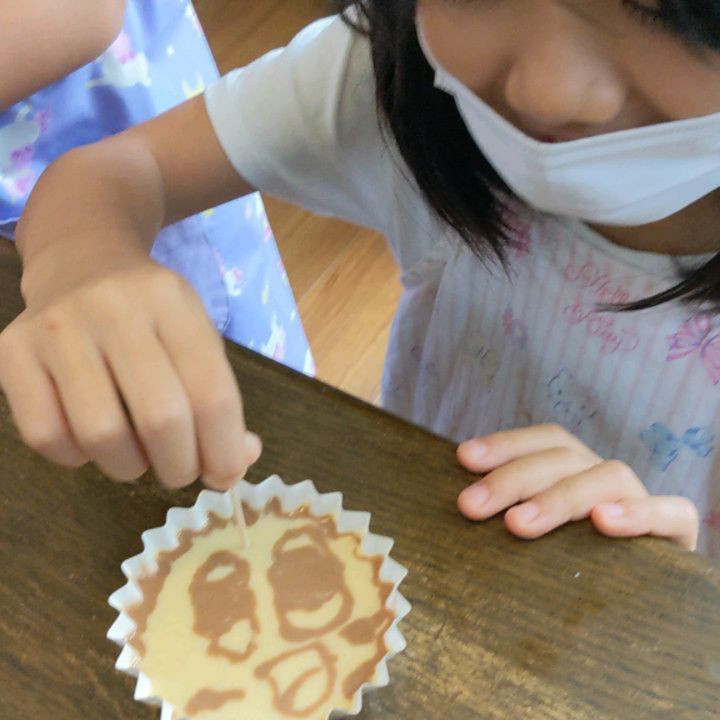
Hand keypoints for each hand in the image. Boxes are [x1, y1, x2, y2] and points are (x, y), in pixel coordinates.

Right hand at [0, 253, 259, 488]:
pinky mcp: (11, 350)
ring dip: (130, 467)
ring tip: (138, 455)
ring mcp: (57, 326)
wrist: (80, 262)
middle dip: (180, 466)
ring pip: (102, 435)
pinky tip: (91, 441)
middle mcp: (114, 307)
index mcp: (172, 301)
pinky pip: (46, 436)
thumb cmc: (150, 313)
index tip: (225, 474)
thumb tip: (235, 464)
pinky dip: (77, 458)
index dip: (225, 451)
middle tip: (180, 470)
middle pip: (161, 419)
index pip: (212, 394)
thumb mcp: (196, 336)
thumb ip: (217, 398)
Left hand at [456, 424, 697, 549]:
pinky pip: (670, 512)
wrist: (647, 600)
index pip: (544, 442)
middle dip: (512, 478)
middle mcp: (604, 478)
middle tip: (471, 506)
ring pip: (609, 475)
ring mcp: (640, 500)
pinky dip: (637, 513)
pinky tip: (603, 521)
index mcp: (573, 471)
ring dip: (559, 497)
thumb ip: (512, 512)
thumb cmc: (573, 562)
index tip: (463, 458)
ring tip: (519, 523)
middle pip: (562, 458)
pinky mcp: (676, 530)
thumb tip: (462, 504)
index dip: (506, 444)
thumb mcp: (538, 535)